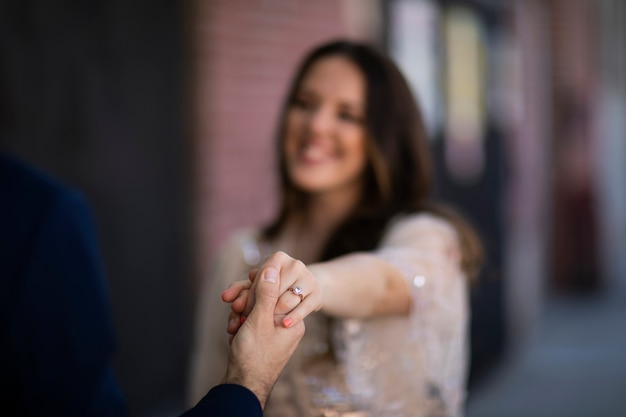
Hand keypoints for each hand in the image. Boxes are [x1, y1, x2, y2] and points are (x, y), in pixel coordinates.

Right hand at [221, 267, 304, 407]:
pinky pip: (251, 324)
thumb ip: (266, 293)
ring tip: (233, 327)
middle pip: (265, 301)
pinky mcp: (262, 340)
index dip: (257, 291)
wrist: (243, 386)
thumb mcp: (260, 320)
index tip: (244, 299)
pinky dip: (240, 326)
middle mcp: (287, 325)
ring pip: (255, 311)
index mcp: (294, 320)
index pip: (277, 291)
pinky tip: (232, 333)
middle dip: (246, 305)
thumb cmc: (254, 355)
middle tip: (236, 312)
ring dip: (240, 316)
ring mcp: (274, 333)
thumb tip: (272, 268)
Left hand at [222, 251, 323, 331]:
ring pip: (288, 299)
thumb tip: (225, 296)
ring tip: (261, 325)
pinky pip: (305, 307)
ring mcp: (310, 280)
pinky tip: (283, 325)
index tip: (238, 307)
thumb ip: (238, 293)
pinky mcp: (318, 296)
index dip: (250, 291)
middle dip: (258, 306)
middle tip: (245, 320)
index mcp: (279, 258)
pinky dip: (294, 317)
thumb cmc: (270, 294)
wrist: (298, 303)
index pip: (262, 274)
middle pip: (274, 288)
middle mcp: (296, 265)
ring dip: (274, 315)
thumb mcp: (252, 291)